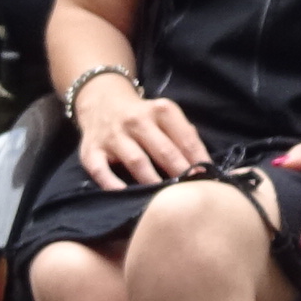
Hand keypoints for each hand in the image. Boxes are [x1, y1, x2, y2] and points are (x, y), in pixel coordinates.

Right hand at [73, 74, 210, 187]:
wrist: (102, 102)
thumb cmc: (143, 116)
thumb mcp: (165, 115)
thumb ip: (184, 134)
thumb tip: (204, 164)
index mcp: (160, 110)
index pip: (185, 138)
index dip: (198, 159)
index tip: (209, 177)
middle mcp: (137, 120)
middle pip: (164, 150)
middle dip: (180, 172)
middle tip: (191, 191)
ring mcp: (113, 136)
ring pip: (137, 160)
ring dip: (153, 180)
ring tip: (165, 198)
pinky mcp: (91, 150)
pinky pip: (101, 170)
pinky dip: (112, 184)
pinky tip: (125, 195)